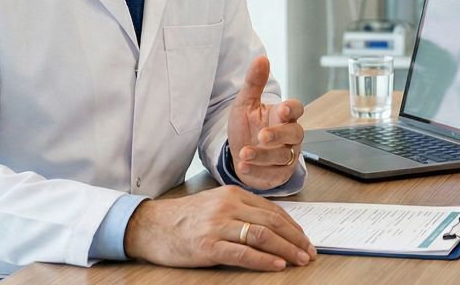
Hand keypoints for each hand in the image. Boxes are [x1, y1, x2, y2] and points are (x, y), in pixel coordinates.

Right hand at [123, 185, 316, 269]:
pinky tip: (277, 265)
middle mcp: (228, 206)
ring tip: (300, 260)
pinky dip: (264, 260)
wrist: (150, 226)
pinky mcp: (208, 246)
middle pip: (272, 222)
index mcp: (232, 194)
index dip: (293, 226)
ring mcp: (218, 226)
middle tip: (309, 252)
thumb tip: (272, 228)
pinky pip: (243, 253)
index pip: (272, 210)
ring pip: (262, 235)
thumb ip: (241, 211)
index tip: (305, 239)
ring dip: (286, 249)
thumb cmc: (183, 218)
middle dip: (295, 239)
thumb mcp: (215, 205)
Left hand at [226, 56, 304, 189]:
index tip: (283, 109)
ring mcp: (286, 156)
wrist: (240, 155)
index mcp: (284, 116)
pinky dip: (257, 172)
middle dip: (279, 135)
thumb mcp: (246, 104)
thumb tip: (261, 58)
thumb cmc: (249, 127)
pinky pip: (272, 174)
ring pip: (282, 156)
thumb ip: (254, 83)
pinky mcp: (278, 174)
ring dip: (263, 155)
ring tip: (244, 153)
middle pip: (294, 134)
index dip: (292, 109)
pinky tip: (244, 167)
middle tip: (263, 135)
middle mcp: (289, 136)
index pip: (297, 109)